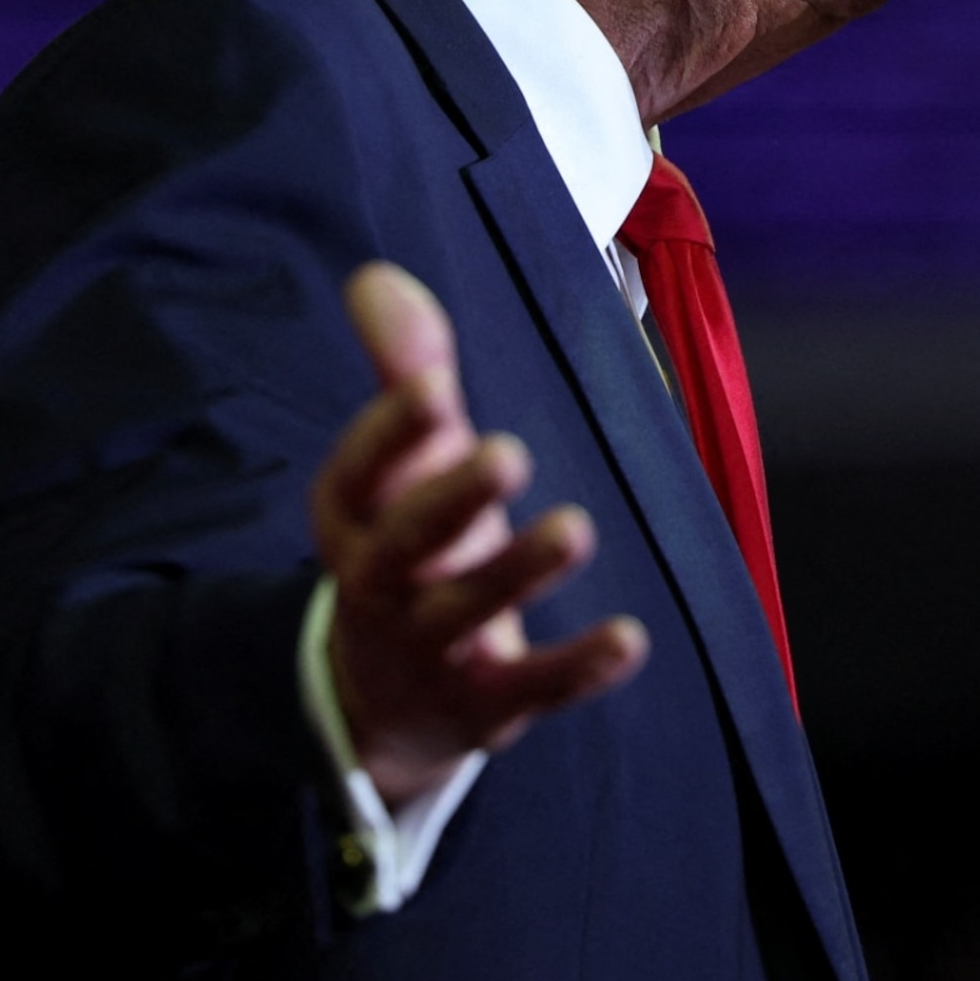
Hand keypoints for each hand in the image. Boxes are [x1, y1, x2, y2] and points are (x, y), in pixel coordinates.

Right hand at [314, 262, 648, 806]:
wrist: (385, 696)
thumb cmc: (408, 542)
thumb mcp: (403, 461)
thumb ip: (402, 368)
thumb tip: (376, 276)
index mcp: (350, 518)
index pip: (357, 473)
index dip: (390, 434)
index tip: (435, 389)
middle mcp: (377, 584)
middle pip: (404, 545)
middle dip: (451, 499)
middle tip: (507, 452)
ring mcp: (427, 650)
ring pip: (465, 613)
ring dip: (517, 572)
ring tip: (575, 528)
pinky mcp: (481, 704)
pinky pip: (530, 687)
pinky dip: (577, 667)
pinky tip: (629, 638)